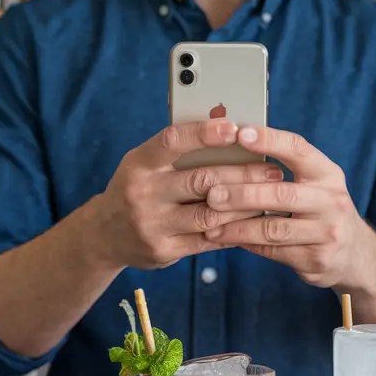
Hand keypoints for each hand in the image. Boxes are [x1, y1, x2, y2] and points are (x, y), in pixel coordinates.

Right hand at [88, 121, 281, 269]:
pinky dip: (234, 230)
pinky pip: (208, 240)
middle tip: (272, 170)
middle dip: (243, 174)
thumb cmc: (136, 188)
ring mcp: (152, 224)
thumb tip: (226, 125)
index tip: (235, 128)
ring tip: (268, 196)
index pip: (173, 141)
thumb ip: (177, 151)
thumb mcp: (144, 164)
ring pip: (210, 214)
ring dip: (245, 206)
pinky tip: (252, 221)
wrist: (104, 235)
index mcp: (139, 164)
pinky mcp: (164, 250)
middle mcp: (143, 193)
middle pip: (202, 180)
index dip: (204, 133)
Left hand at [203, 127, 375, 289]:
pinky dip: (246, 244)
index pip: (298, 149)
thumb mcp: (316, 185)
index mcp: (328, 174)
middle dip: (242, 193)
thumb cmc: (322, 211)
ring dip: (237, 226)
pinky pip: (273, 251)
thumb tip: (233, 149)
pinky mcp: (316, 260)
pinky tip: (227, 239)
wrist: (357, 256)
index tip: (239, 133)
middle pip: (281, 194)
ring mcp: (327, 233)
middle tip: (211, 194)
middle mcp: (331, 201)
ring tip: (210, 224)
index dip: (269, 140)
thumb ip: (285, 171)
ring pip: (273, 228)